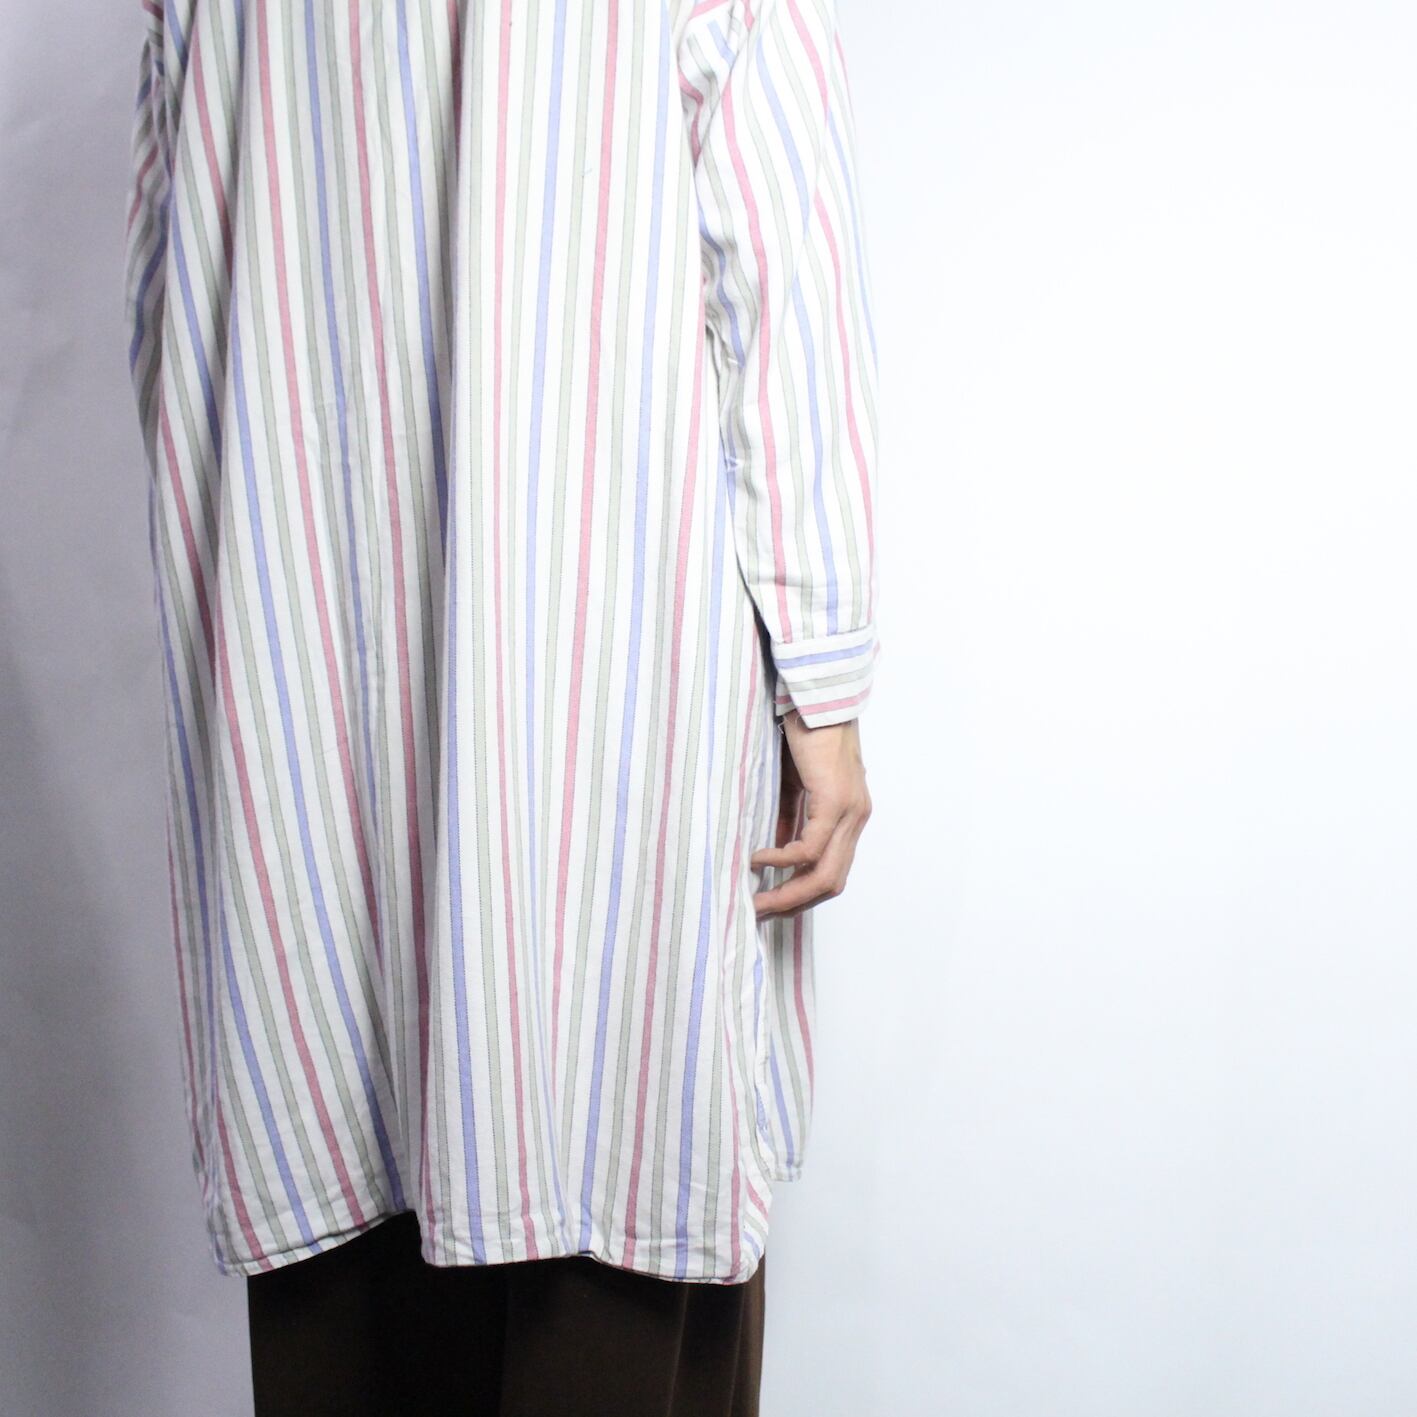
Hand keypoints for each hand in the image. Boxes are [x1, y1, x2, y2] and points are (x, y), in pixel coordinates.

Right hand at [750, 709, 871, 920]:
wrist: (818, 698)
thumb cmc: (806, 734)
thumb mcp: (796, 786)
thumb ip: (791, 819)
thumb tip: (776, 854)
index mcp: (850, 818)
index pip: (833, 873)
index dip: (803, 896)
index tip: (771, 905)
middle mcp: (856, 820)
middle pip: (831, 884)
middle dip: (793, 905)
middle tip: (759, 913)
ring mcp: (850, 812)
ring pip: (823, 873)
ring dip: (788, 893)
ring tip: (756, 899)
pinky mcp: (835, 801)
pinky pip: (809, 848)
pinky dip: (781, 860)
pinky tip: (757, 859)